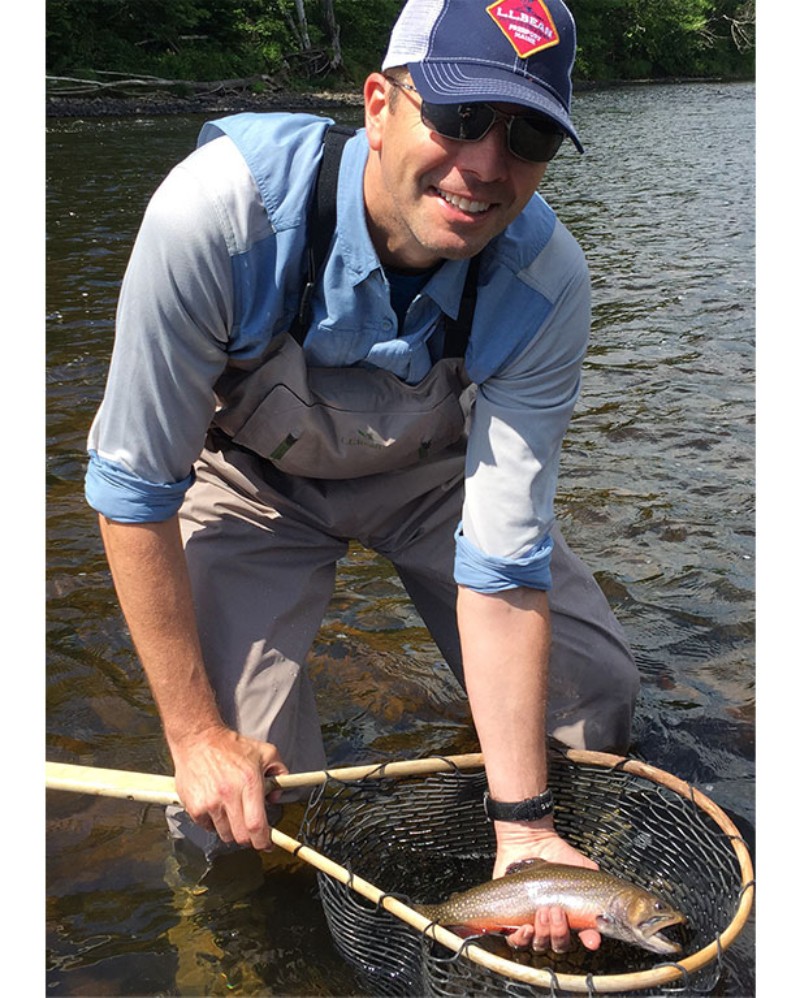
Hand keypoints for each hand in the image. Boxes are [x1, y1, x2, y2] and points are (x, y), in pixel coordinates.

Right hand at [171, 724, 287, 851]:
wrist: (198, 739)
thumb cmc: (230, 746)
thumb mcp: (264, 752)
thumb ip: (280, 772)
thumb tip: (277, 795)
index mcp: (249, 782)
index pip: (257, 825)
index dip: (263, 841)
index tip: (267, 844)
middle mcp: (229, 794)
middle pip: (241, 836)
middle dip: (249, 837)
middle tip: (250, 828)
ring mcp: (210, 802)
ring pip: (225, 834)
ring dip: (231, 829)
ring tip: (231, 810)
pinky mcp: (194, 807)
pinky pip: (208, 827)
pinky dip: (214, 823)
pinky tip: (216, 806)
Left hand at [493, 820, 601, 953]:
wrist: (530, 840)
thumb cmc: (556, 853)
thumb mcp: (582, 867)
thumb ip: (597, 883)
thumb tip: (608, 901)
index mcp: (570, 914)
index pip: (583, 936)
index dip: (589, 940)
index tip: (592, 939)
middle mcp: (551, 922)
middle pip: (559, 944)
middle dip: (560, 932)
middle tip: (556, 910)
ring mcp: (530, 921)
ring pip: (539, 944)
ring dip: (543, 933)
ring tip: (542, 911)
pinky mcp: (509, 918)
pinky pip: (515, 940)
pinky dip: (522, 939)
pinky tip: (526, 927)